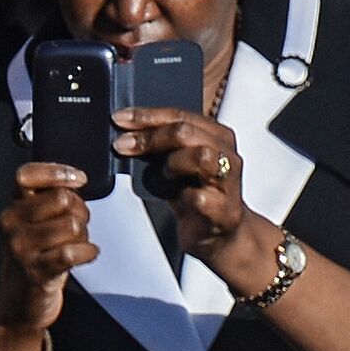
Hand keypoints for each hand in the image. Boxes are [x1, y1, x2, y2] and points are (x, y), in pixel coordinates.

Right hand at [0, 162, 98, 331]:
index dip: (57, 171)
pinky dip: (88, 252)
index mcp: (12, 208)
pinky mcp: (36, 271)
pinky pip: (72, 251)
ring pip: (72, 224)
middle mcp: (11, 225)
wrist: (17, 306)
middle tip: (78, 226)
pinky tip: (86, 255)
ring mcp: (22, 249)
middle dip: (81, 210)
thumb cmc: (33, 261)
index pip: (26, 175)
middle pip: (62, 198)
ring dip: (84, 235)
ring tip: (76, 245)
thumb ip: (48, 201)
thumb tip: (75, 181)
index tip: (78, 179)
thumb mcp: (32, 226)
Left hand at [111, 106, 249, 259]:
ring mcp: (228, 182)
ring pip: (201, 156)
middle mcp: (227, 155)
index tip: (121, 119)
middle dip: (150, 137)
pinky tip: (179, 199)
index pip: (180, 115)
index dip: (148, 115)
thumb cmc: (198, 197)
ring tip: (164, 175)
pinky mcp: (224, 210)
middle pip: (186, 132)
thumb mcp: (179, 164)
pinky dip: (182, 197)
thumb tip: (127, 132)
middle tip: (124, 145)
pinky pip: (199, 197)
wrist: (218, 235)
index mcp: (217, 137)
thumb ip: (162, 147)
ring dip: (173, 163)